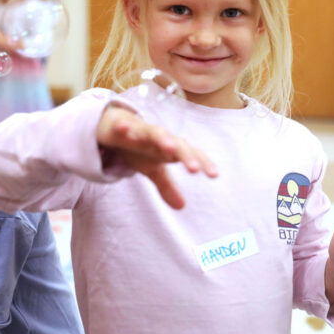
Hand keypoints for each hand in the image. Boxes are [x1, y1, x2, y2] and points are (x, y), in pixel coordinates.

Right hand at [96, 106, 217, 208]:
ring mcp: (143, 130)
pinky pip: (124, 126)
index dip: (203, 163)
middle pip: (177, 145)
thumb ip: (168, 186)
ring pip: (155, 133)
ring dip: (163, 139)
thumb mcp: (154, 169)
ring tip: (169, 148)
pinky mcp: (124, 126)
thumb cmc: (141, 148)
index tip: (214, 175)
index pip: (191, 154)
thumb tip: (182, 207)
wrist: (118, 126)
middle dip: (186, 156)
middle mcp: (161, 138)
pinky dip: (125, 127)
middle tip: (194, 169)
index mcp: (171, 148)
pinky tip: (124, 129)